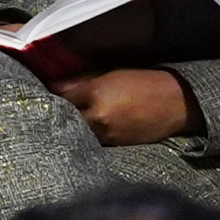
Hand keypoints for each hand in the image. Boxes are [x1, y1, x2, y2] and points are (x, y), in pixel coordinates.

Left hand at [60, 67, 194, 148]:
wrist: (177, 104)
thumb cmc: (147, 81)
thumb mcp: (113, 73)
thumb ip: (82, 79)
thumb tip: (55, 84)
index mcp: (96, 94)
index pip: (60, 95)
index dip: (48, 91)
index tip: (41, 88)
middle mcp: (97, 119)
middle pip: (65, 116)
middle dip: (58, 110)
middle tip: (50, 103)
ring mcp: (105, 136)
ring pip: (77, 130)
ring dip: (72, 123)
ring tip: (71, 115)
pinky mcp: (114, 146)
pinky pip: (92, 140)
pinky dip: (87, 133)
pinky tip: (89, 126)